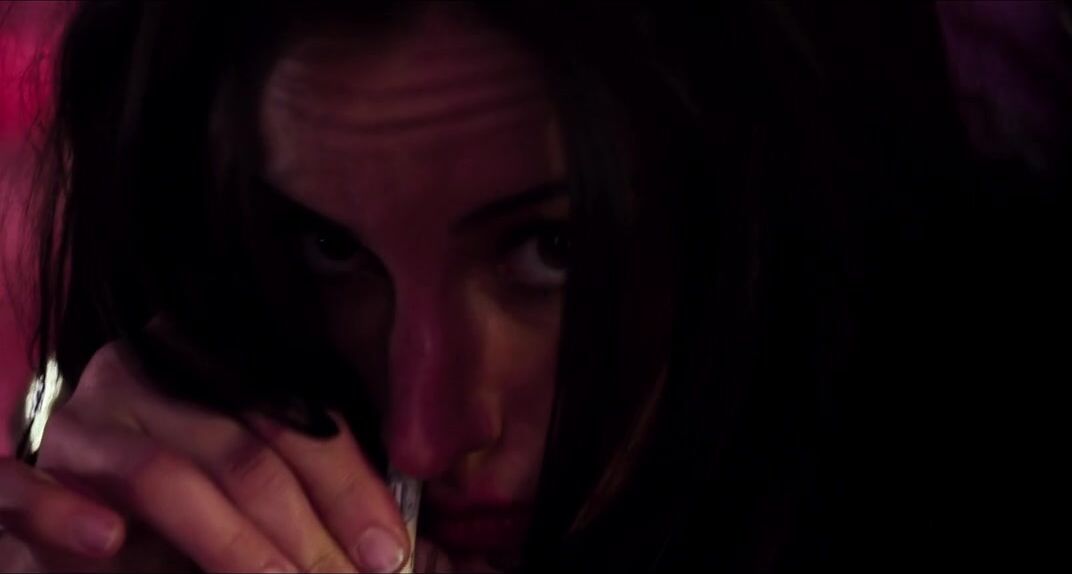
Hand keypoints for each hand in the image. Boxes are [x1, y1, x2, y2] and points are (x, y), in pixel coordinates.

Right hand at [0, 339, 409, 571]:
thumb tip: (382, 546)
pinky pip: (29, 488)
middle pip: (243, 451)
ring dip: (233, 545)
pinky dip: (66, 515)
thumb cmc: (176, 517)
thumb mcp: (246, 498)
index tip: (386, 550)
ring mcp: (79, 426)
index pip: (295, 421)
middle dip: (304, 530)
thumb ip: (296, 499)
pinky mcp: (18, 475)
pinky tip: (108, 544)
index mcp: (211, 373)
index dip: (348, 488)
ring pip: (165, 476)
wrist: (73, 522)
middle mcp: (145, 383)